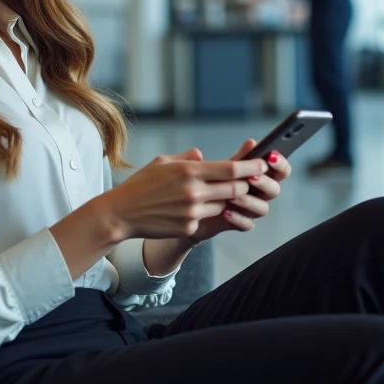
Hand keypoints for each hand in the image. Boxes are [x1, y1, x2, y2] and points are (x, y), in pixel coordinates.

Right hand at [102, 149, 265, 242]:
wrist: (121, 213)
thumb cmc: (141, 184)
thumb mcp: (162, 162)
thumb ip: (187, 158)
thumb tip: (203, 156)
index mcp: (189, 171)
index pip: (230, 169)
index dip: (251, 167)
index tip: (262, 164)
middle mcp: (194, 191)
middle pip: (235, 188)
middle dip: (247, 184)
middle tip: (253, 180)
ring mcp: (193, 211)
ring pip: (224, 205)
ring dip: (227, 200)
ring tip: (225, 193)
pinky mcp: (189, 227)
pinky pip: (208, 218)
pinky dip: (208, 213)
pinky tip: (198, 208)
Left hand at [191, 139, 290, 240]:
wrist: (194, 205)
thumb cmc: (214, 181)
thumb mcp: (224, 167)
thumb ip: (239, 158)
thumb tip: (252, 142)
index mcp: (262, 176)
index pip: (281, 171)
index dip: (281, 164)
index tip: (271, 156)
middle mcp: (261, 193)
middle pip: (275, 190)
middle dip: (264, 182)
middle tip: (251, 177)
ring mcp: (253, 210)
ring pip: (262, 208)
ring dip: (249, 201)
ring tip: (232, 196)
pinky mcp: (242, 223)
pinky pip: (247, 224)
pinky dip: (238, 218)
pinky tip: (225, 211)